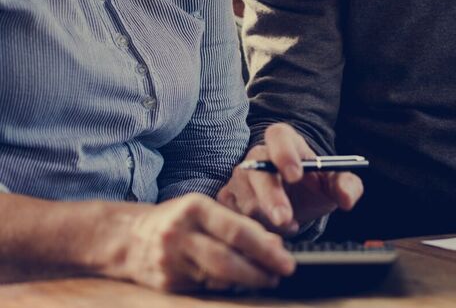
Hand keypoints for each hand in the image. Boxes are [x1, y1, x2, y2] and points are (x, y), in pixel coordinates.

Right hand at [114, 193, 294, 291]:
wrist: (128, 237)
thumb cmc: (178, 219)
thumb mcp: (206, 211)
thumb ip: (239, 224)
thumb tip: (276, 244)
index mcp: (195, 209)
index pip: (237, 231)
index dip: (265, 249)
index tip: (286, 260)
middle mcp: (180, 234)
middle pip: (227, 259)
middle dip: (259, 271)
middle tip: (280, 274)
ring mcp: (170, 260)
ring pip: (217, 277)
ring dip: (246, 281)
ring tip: (265, 279)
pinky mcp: (166, 283)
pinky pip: (204, 287)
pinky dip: (226, 286)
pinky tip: (238, 283)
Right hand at [217, 123, 362, 234]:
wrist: (297, 202)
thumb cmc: (314, 186)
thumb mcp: (335, 184)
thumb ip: (347, 186)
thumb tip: (346, 198)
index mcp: (285, 141)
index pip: (279, 136)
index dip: (285, 153)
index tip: (297, 174)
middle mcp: (257, 156)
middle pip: (256, 171)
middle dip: (271, 197)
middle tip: (285, 218)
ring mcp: (238, 178)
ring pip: (245, 200)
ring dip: (266, 219)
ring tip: (289, 225)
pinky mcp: (227, 199)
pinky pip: (234, 216)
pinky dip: (253, 229)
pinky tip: (271, 233)